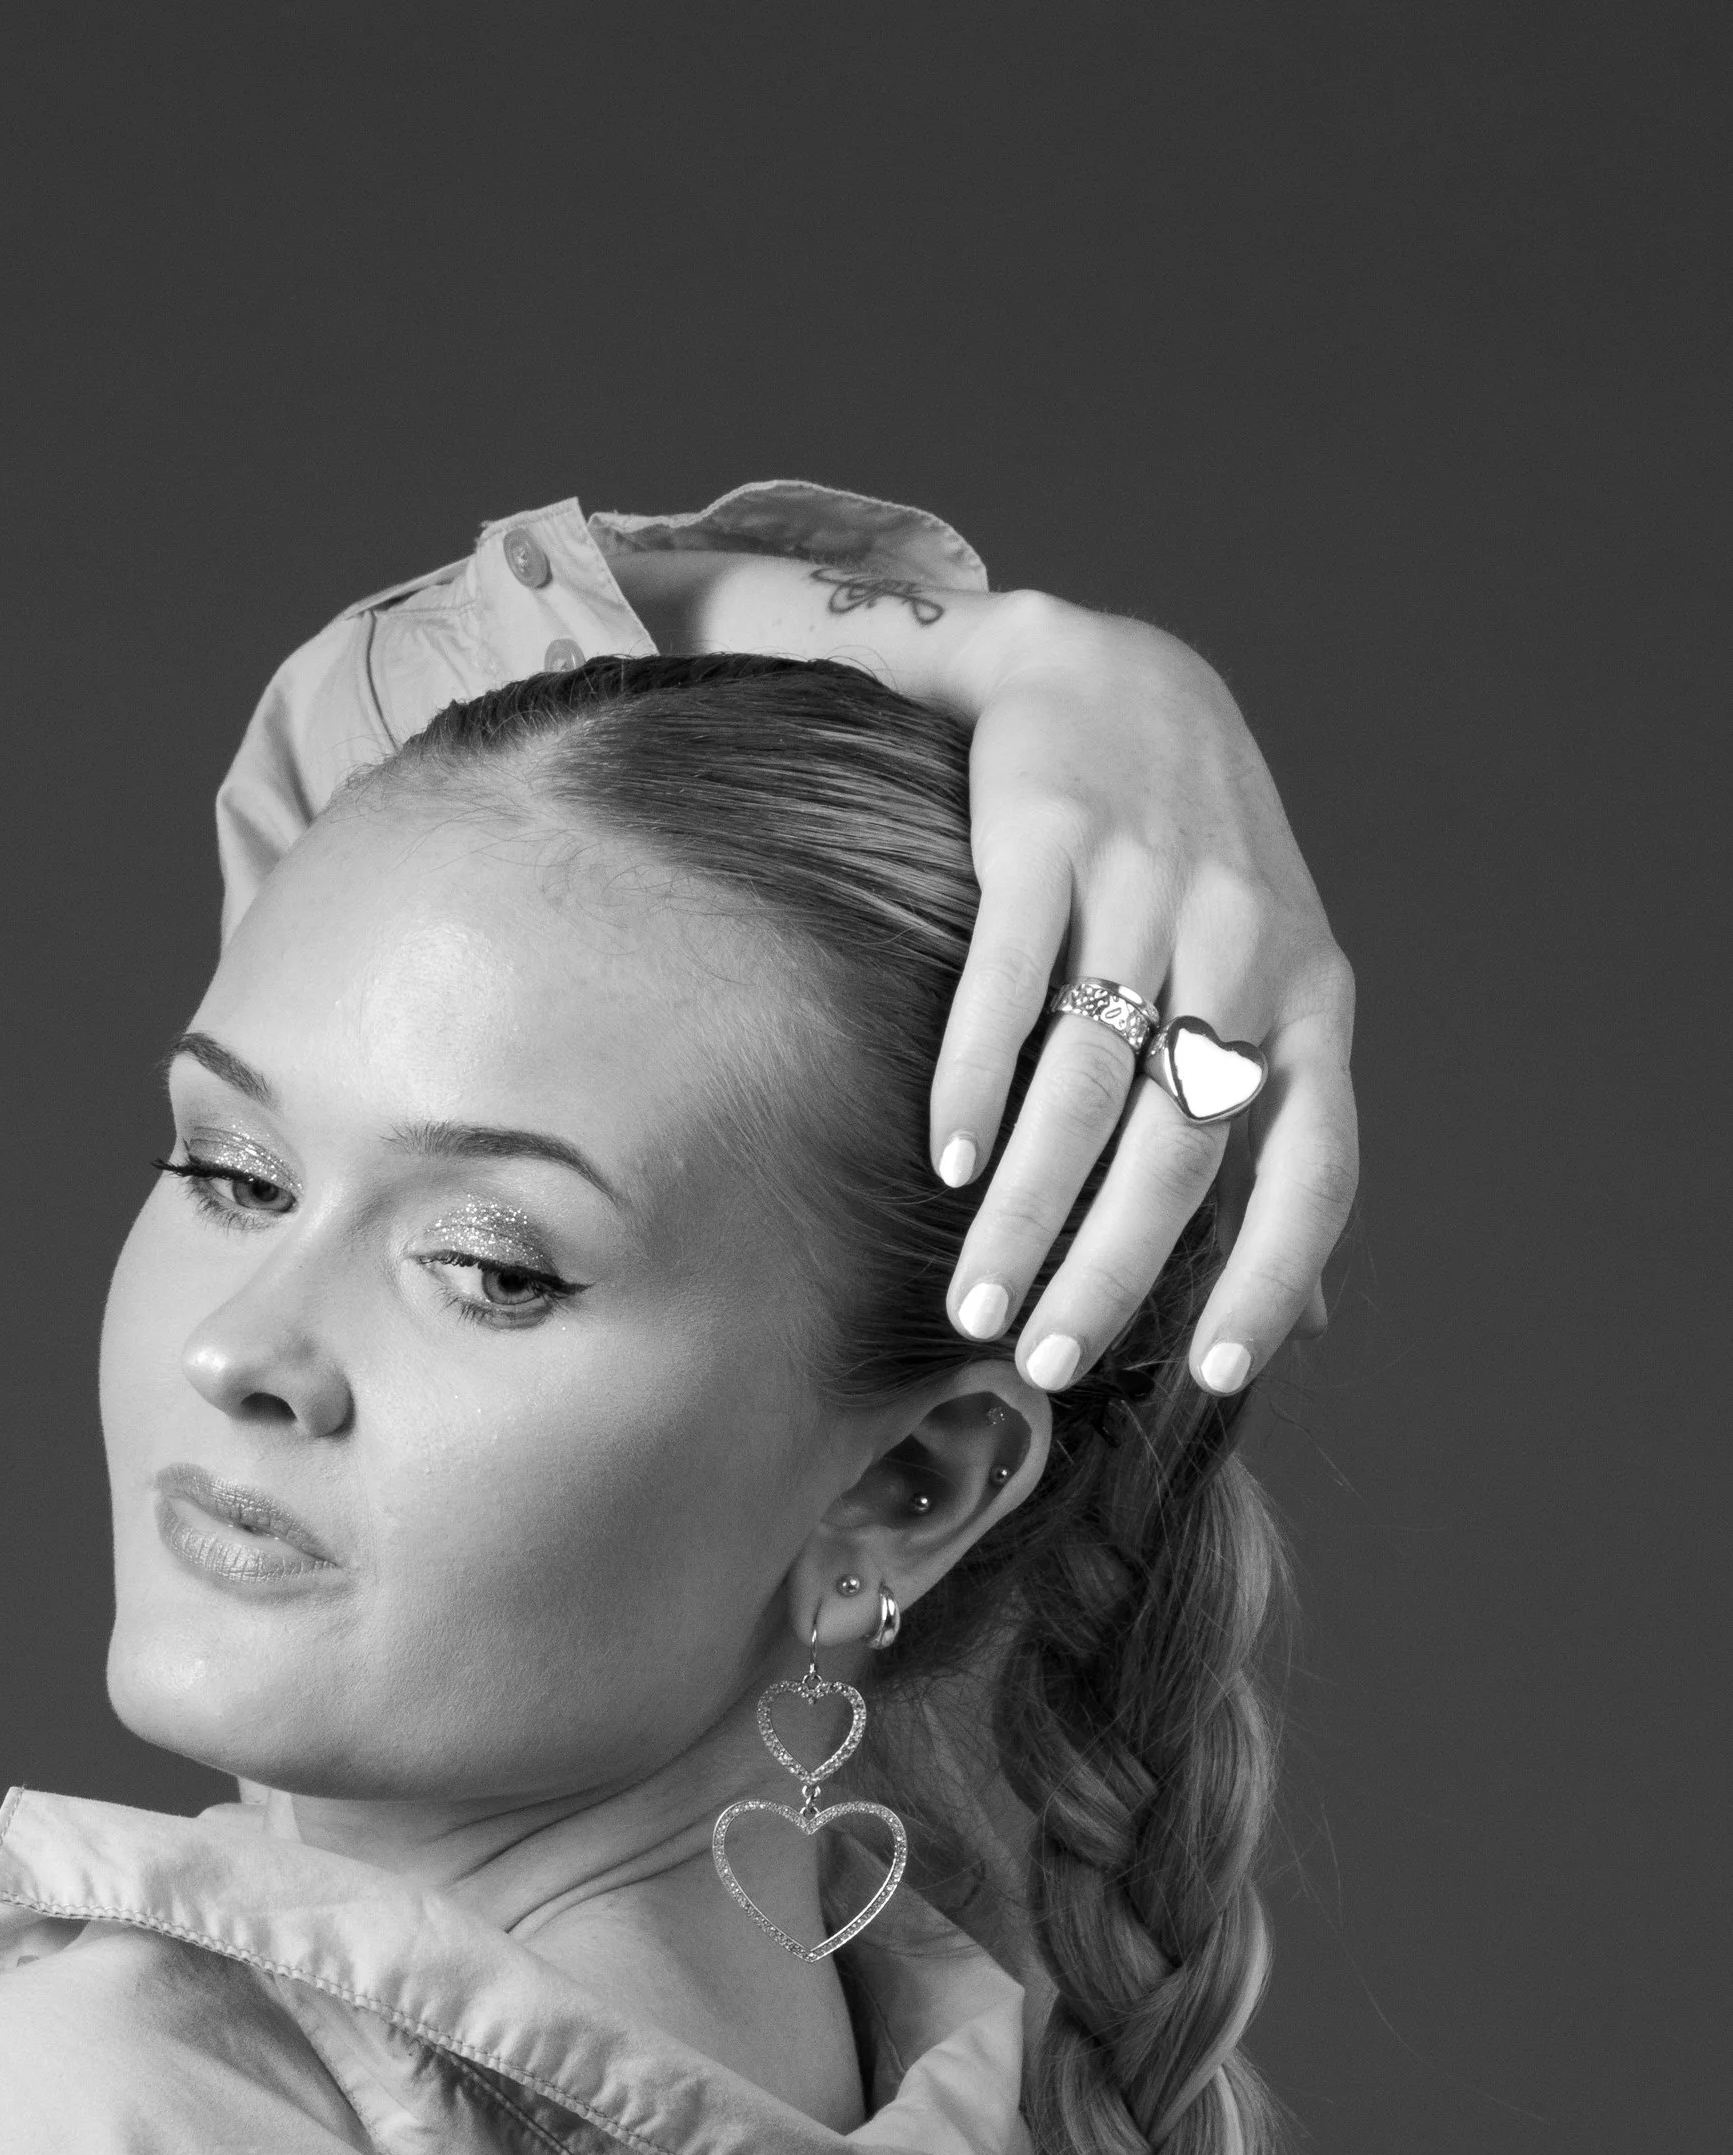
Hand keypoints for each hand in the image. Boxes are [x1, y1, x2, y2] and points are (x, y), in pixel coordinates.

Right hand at [617, 552, 1356, 1393]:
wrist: (1112, 669)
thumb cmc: (1194, 862)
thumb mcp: (1273, 986)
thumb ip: (1280, 1141)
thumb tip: (1314, 1318)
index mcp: (1310, 998)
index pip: (1314, 1165)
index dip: (1270, 1276)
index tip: (1211, 1376)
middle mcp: (1244, 945)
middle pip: (1179, 1146)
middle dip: (1107, 1270)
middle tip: (1044, 1361)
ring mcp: (1149, 887)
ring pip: (1088, 1086)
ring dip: (1026, 1212)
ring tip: (975, 1305)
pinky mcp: (1050, 837)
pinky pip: (1010, 986)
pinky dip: (975, 1086)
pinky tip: (948, 1164)